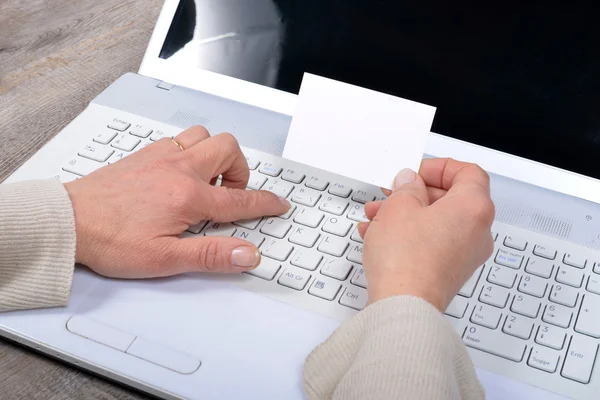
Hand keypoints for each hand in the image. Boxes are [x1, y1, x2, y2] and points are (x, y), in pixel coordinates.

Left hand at [65, 126, 289, 277]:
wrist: (67, 221)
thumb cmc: (109, 240)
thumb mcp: (164, 259)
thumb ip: (211, 255)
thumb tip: (248, 254)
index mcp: (187, 197)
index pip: (240, 200)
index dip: (265, 203)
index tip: (278, 204)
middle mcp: (178, 170)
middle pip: (228, 149)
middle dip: (240, 170)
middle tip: (230, 195)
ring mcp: (160, 157)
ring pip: (204, 135)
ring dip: (215, 155)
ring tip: (207, 182)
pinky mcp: (145, 154)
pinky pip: (180, 138)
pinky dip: (191, 151)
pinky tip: (179, 174)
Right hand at [359, 159, 494, 311]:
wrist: (403, 305)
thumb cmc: (407, 260)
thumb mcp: (398, 206)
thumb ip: (407, 186)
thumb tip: (410, 183)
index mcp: (474, 208)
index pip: (468, 172)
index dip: (439, 167)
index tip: (416, 172)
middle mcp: (477, 232)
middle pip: (450, 198)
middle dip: (415, 193)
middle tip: (392, 193)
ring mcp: (465, 255)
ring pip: (436, 222)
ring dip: (407, 214)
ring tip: (377, 216)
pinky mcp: (449, 273)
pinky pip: (432, 243)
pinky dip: (410, 235)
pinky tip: (380, 236)